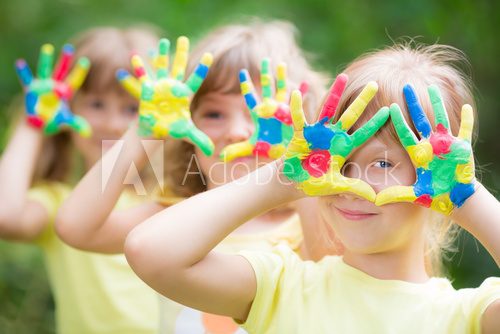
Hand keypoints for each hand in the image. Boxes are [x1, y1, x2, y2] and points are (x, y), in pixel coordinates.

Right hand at [15, 44, 90, 135]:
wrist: (38, 123)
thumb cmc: (54, 120)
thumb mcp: (65, 122)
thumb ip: (76, 124)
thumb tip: (88, 133)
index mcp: (64, 92)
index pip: (74, 80)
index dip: (79, 72)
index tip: (86, 61)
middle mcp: (54, 85)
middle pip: (61, 70)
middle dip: (65, 60)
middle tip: (69, 47)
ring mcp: (42, 85)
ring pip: (44, 70)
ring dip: (46, 60)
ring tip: (48, 47)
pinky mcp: (30, 89)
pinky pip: (26, 79)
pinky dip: (23, 72)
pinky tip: (20, 63)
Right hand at [117, 37, 213, 155]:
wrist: (155, 129)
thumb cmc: (172, 128)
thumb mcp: (186, 133)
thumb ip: (200, 139)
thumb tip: (213, 151)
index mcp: (184, 94)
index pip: (196, 78)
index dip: (202, 68)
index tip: (210, 55)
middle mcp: (173, 87)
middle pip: (179, 67)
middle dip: (182, 53)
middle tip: (184, 39)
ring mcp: (160, 87)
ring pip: (162, 67)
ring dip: (161, 55)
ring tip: (164, 41)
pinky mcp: (148, 90)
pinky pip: (143, 77)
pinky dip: (139, 68)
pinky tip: (136, 56)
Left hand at [220, 59, 307, 161]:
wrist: (282, 154)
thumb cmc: (267, 148)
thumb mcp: (251, 148)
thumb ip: (236, 150)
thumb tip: (220, 156)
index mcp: (259, 114)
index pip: (251, 97)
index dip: (247, 86)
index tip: (242, 72)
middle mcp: (271, 109)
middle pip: (267, 88)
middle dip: (266, 75)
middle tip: (265, 61)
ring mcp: (283, 111)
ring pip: (282, 90)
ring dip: (282, 78)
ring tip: (281, 64)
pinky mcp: (293, 116)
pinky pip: (298, 103)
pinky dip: (301, 93)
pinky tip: (304, 83)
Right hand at [282, 74, 388, 199]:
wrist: (293, 183)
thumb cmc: (314, 184)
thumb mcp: (336, 186)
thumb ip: (354, 188)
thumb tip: (375, 198)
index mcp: (343, 148)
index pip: (363, 134)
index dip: (376, 123)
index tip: (390, 110)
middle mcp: (333, 137)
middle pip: (350, 115)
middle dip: (362, 100)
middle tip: (375, 84)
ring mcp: (317, 133)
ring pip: (328, 109)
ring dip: (335, 93)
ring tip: (343, 76)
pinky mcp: (301, 133)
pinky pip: (299, 118)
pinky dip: (297, 107)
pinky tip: (297, 93)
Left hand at [375, 84, 475, 214]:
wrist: (454, 198)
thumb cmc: (433, 195)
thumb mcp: (414, 195)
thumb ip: (396, 194)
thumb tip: (376, 201)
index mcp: (418, 153)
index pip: (405, 133)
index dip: (398, 120)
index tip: (389, 106)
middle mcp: (430, 145)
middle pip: (420, 120)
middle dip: (413, 104)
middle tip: (406, 87)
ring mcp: (446, 144)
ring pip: (440, 119)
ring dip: (437, 104)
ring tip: (432, 87)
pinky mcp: (462, 148)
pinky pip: (465, 130)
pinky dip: (467, 119)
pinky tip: (467, 107)